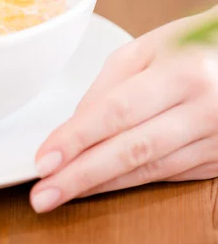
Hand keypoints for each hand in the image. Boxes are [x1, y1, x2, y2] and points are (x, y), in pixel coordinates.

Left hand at [30, 6, 217, 212]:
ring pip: (148, 170)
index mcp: (183, 73)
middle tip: (42, 195)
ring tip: (60, 194)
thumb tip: (73, 129)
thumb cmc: (192, 48)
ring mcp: (217, 140)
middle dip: (80, 175)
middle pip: (130, 150)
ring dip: (99, 185)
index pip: (116, 112)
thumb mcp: (148, 50)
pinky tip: (98, 187)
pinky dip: (127, 182)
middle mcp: (205, 110)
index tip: (42, 161)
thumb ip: (108, 87)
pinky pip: (166, 176)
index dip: (76, 139)